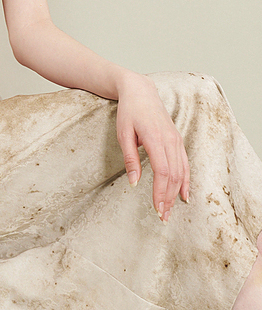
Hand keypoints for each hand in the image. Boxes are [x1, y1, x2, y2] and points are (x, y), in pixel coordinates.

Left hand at [115, 73, 189, 221]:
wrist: (141, 92)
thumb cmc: (129, 113)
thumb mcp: (123, 134)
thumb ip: (130, 159)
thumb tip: (135, 183)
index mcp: (155, 139)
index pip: (163, 172)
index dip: (161, 192)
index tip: (157, 208)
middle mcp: (170, 141)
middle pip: (174, 175)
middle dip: (169, 198)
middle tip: (163, 217)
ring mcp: (176, 140)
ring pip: (181, 171)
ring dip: (177, 193)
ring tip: (171, 211)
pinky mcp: (177, 140)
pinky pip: (185, 164)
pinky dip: (185, 181)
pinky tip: (184, 195)